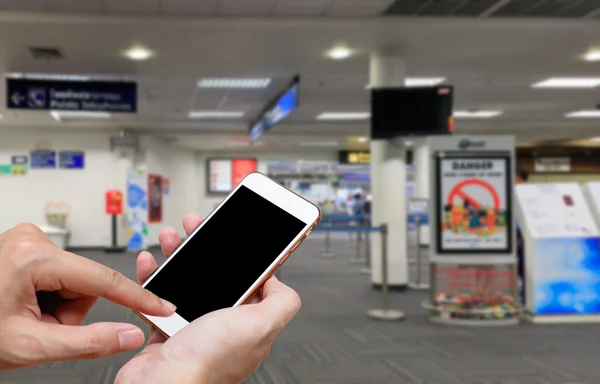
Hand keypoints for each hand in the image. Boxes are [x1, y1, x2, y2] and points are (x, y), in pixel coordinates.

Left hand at [0, 223, 175, 370]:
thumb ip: (87, 343)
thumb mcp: (31, 345)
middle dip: (69, 311)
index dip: (137, 298)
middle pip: (84, 282)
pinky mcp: (25, 245)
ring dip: (58, 305)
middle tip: (40, 327)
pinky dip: (50, 295)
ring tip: (27, 316)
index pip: (102, 280)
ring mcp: (26, 240)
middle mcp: (30, 239)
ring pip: (72, 280)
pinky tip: (24, 303)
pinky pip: (59, 273)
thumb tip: (128, 335)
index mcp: (32, 258)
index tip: (162, 306)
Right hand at [116, 213, 301, 383]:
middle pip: (218, 278)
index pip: (253, 285)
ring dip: (177, 256)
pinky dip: (152, 279)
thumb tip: (282, 284)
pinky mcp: (166, 333)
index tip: (234, 237)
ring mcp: (194, 330)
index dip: (244, 259)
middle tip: (197, 228)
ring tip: (170, 238)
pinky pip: (159, 299)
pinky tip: (150, 264)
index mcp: (249, 325)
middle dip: (206, 249)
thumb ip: (282, 303)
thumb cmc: (207, 361)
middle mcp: (222, 328)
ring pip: (187, 283)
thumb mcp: (260, 325)